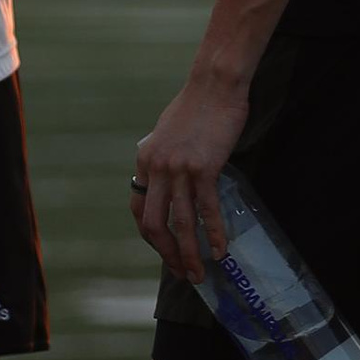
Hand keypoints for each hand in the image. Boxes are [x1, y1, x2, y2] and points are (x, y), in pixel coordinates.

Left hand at [132, 63, 249, 278]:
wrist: (214, 85)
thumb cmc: (196, 106)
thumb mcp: (166, 133)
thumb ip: (163, 157)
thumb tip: (167, 177)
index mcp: (145, 160)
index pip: (139, 209)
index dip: (151, 236)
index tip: (165, 250)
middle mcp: (157, 168)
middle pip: (154, 224)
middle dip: (166, 254)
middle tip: (181, 272)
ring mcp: (179, 169)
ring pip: (181, 223)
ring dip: (188, 254)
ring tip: (198, 274)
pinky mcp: (204, 167)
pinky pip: (207, 209)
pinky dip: (213, 234)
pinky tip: (220, 250)